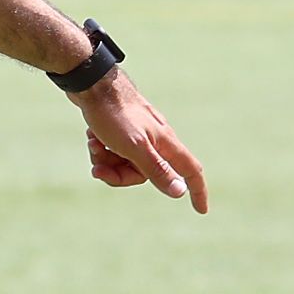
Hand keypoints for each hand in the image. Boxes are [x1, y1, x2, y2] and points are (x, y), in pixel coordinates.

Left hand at [76, 73, 208, 210]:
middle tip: (99, 168)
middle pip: (145, 174)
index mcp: (166, 143)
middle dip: (119, 175)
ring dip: (106, 160)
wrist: (92, 83)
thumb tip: (179, 191)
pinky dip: (101, 149)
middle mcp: (156, 139)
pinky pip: (115, 151)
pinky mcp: (122, 128)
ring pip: (126, 163)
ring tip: (93, 145)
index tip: (201, 211)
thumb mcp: (134, 147)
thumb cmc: (114, 114)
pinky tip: (91, 137)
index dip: (197, 191)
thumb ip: (157, 170)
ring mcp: (139, 133)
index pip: (191, 171)